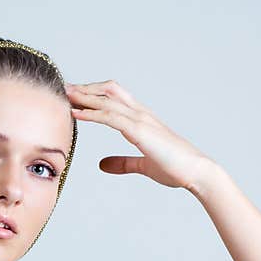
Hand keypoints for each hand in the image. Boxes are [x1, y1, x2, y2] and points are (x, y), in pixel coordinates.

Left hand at [66, 80, 215, 190]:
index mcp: (142, 119)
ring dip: (84, 97)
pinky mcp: (140, 131)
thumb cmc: (175, 167)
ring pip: (107, 101)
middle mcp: (141, 114)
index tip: (74, 96)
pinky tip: (76, 113)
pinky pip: (110, 117)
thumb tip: (102, 164)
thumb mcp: (143, 165)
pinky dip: (91, 113)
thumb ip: (122, 163)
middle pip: (108, 91)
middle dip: (86, 89)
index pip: (114, 98)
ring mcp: (141, 120)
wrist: (196, 172)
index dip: (94, 94)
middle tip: (64, 88)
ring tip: (64, 94)